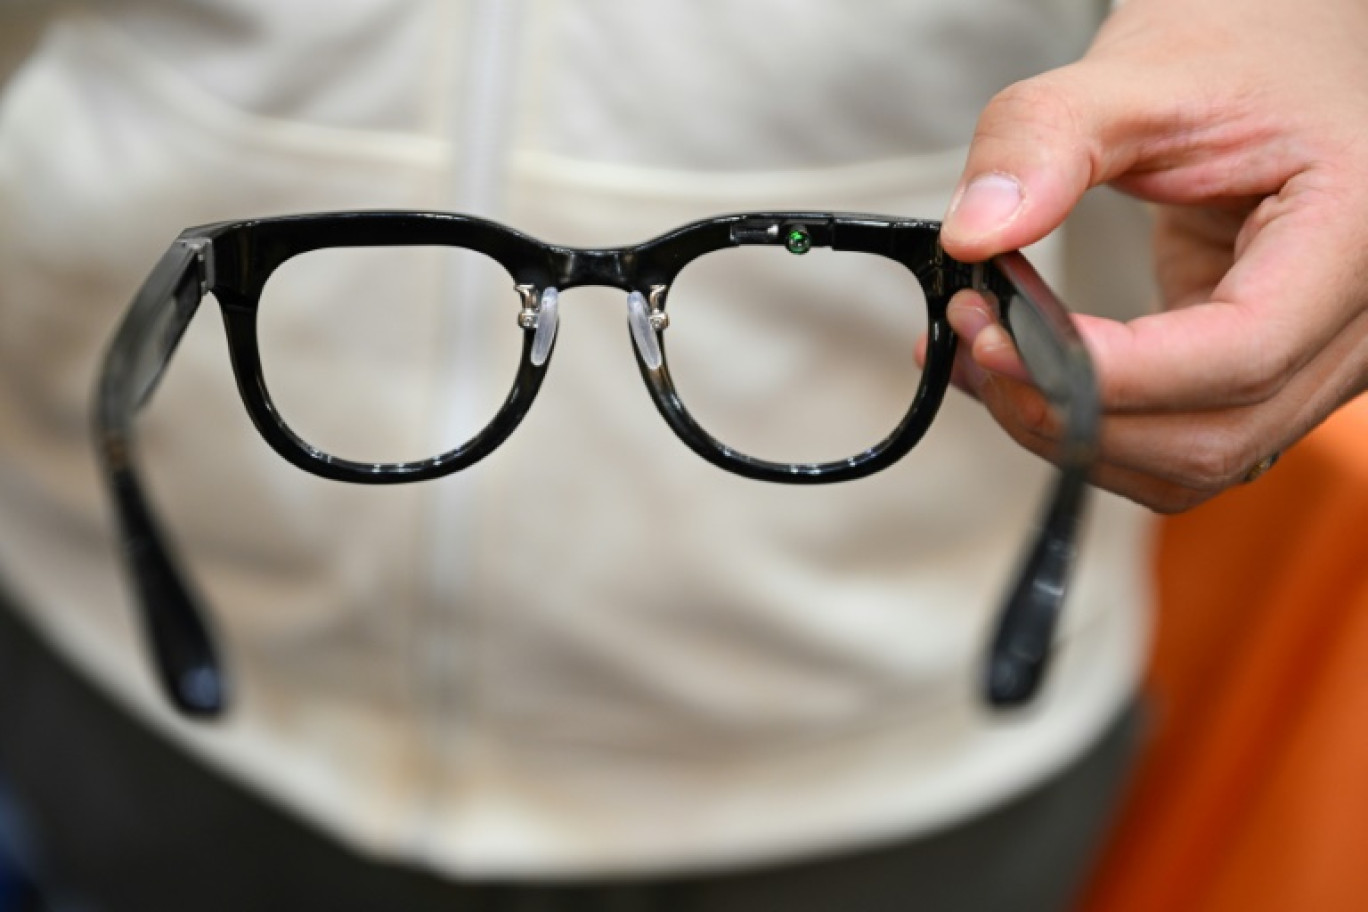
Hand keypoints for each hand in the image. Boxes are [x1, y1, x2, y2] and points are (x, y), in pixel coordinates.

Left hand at [932, 0, 1367, 512]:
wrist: (1284, 56)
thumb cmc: (1244, 51)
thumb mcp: (1142, 73)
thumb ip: (1047, 141)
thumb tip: (970, 236)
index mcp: (1355, 236)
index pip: (1241, 353)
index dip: (1109, 371)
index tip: (997, 337)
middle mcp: (1357, 323)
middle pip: (1210, 435)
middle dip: (1068, 409)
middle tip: (971, 339)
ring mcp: (1318, 362)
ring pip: (1192, 461)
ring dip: (1068, 430)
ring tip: (981, 355)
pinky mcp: (1264, 375)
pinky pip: (1179, 439)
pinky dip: (1089, 424)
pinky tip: (1018, 370)